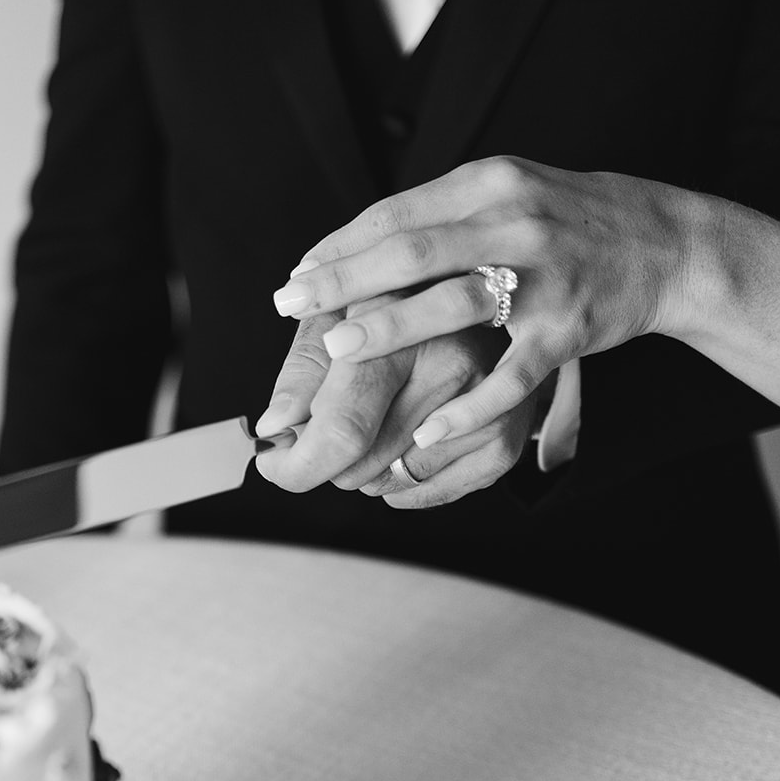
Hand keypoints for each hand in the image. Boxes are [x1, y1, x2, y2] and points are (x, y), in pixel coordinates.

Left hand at [254, 314, 527, 506]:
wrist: (482, 289)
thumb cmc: (394, 301)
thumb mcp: (339, 311)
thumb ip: (304, 370)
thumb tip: (273, 429)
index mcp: (400, 326)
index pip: (341, 429)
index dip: (296, 463)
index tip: (272, 461)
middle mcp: (452, 362)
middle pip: (364, 464)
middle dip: (328, 461)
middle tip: (329, 430)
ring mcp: (487, 400)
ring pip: (395, 481)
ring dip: (369, 472)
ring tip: (373, 428)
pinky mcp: (507, 433)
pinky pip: (437, 492)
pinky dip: (407, 488)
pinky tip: (399, 455)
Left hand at [268, 156, 692, 447]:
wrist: (666, 243)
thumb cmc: (568, 223)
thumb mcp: (505, 196)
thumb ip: (440, 216)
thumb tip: (356, 245)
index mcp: (487, 185)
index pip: (396, 213)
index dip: (340, 246)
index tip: (297, 276)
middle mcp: (513, 222)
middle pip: (412, 250)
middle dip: (344, 280)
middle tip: (291, 304)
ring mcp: (544, 278)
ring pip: (454, 304)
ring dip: (390, 329)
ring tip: (338, 351)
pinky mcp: (568, 331)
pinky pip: (510, 376)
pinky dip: (467, 407)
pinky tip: (427, 431)